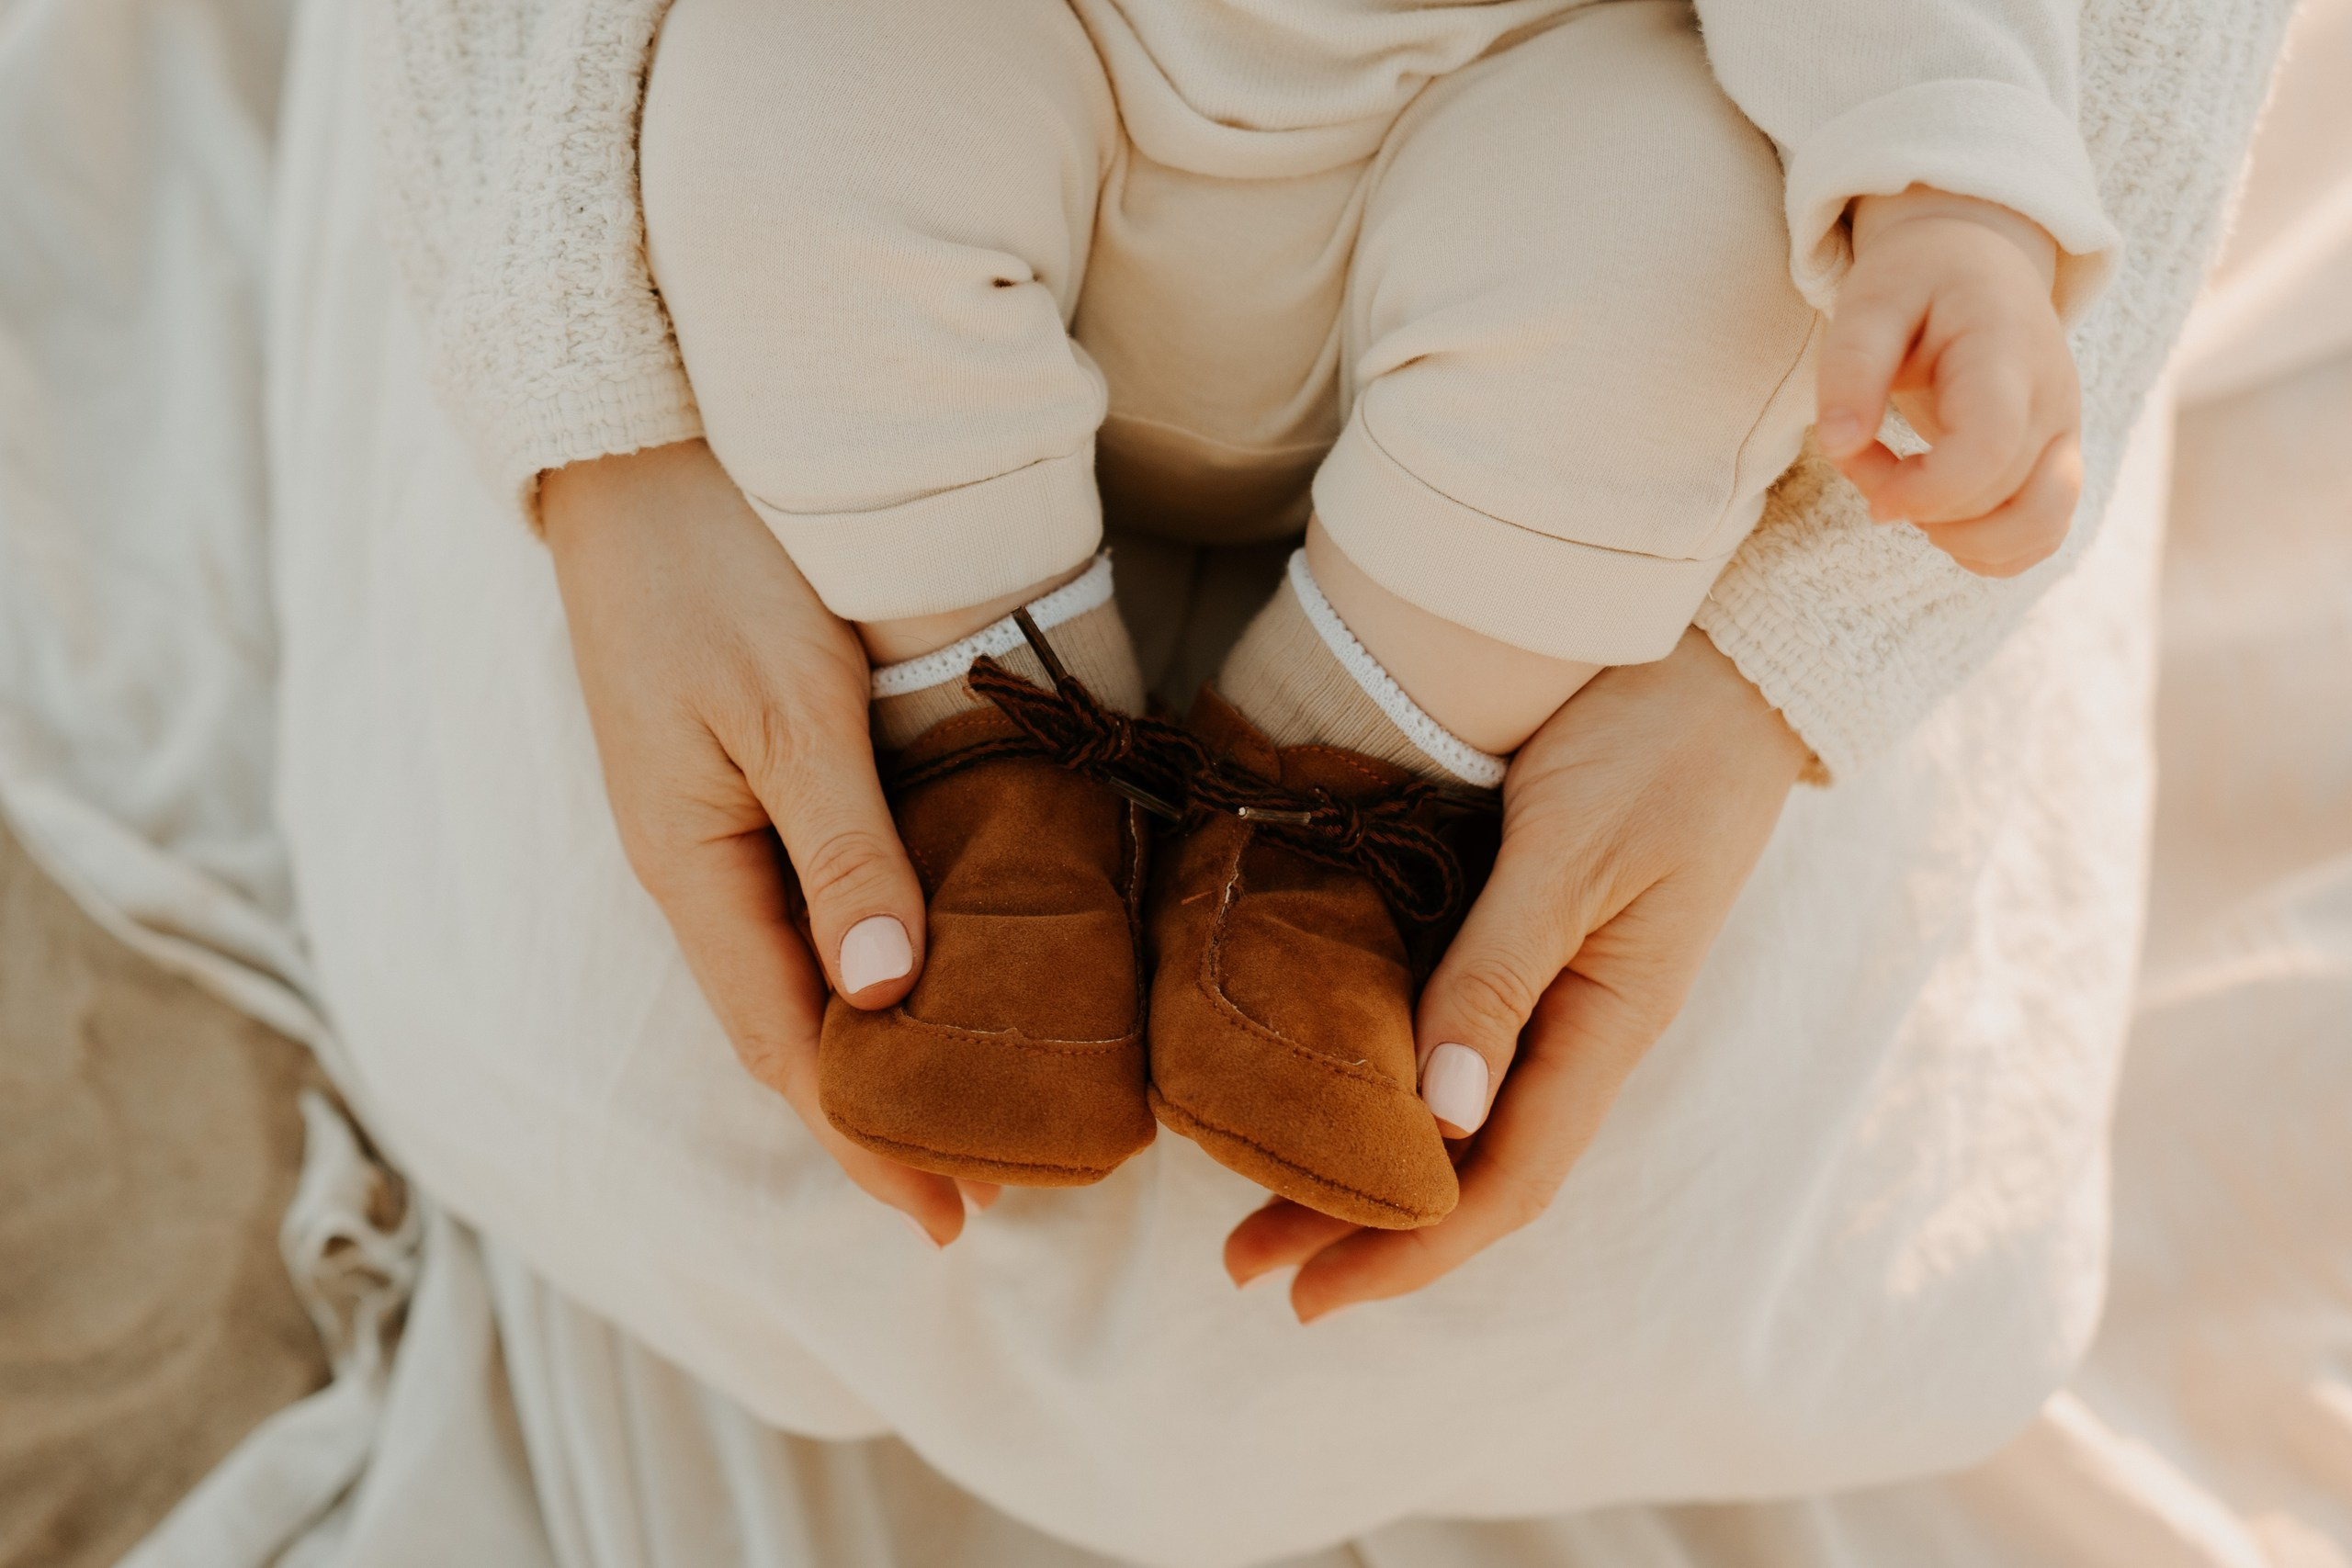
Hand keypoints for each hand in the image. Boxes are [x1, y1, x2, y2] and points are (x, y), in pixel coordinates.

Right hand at [543, 440, 991, 1242]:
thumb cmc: (722, 568)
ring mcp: (713, 828)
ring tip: (959, 1110)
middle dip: (873, 1118)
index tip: (951, 1218)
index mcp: (693, 869)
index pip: (787, 1047)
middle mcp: (695, 869)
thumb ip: (843, 852)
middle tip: (980, 1188)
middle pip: (787, 1030)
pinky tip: (914, 981)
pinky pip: (800, 911)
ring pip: (796, 976)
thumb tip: (890, 995)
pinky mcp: (739, 783)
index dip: (866, 1140)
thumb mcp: (791, 710)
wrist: (648, 456)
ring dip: (872, 1052)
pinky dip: (862, 968)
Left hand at [1225, 629, 1808, 1320]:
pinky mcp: (1538, 934)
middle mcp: (1585, 1026)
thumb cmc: (1657, 741)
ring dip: (1373, 1164)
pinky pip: (1464, 1042)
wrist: (1730, 655)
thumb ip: (1502, 973)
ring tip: (1268, 1198)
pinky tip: (1337, 1088)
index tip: (1306, 1292)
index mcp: (1609, 1025)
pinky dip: (1396, 1087)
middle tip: (1247, 1261)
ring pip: (1464, 1116)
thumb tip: (1441, 1113)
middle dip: (1363, 1226)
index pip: (1504, 1183)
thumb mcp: (1571, 852)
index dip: (1407, 1251)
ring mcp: (1566, 985)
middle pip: (1472, 1168)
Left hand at [1815, 185, 2082, 577]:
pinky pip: (2041, 536)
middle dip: (1916, 503)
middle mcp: (2053, 400)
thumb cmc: (1918, 281)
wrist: (1978, 263)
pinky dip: (1986, 548)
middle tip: (1864, 459)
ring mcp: (2064, 435)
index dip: (1926, 489)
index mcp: (2007, 354)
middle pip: (2001, 498)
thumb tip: (1837, 444)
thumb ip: (1851, 368)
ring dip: (1961, 539)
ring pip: (2039, 530)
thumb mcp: (1870, 301)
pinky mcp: (2058, 461)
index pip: (1990, 447)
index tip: (1867, 483)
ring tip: (1910, 493)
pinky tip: (1938, 511)